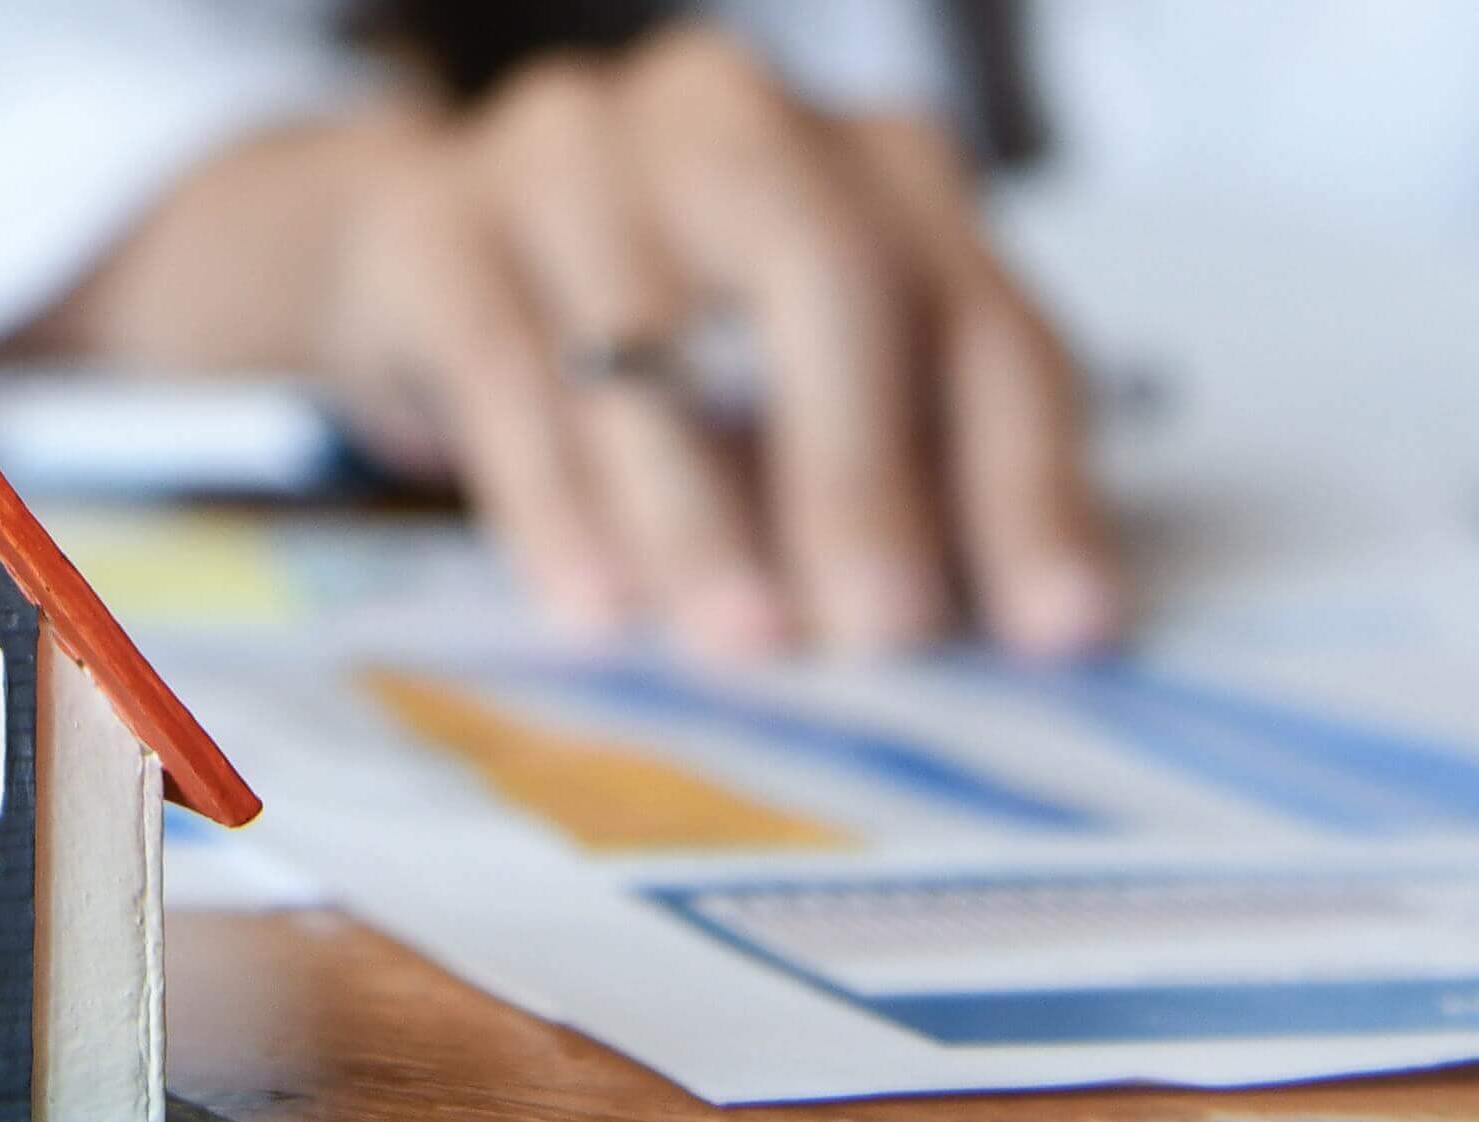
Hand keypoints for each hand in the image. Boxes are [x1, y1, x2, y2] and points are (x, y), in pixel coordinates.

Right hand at [18, 24, 1119, 660]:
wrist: (421, 258)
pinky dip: (559, 499)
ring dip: (702, 505)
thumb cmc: (659, 343)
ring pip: (651, 319)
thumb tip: (1024, 636)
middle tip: (878, 632)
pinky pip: (504, 361)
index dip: (1032, 483)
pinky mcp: (440, 217)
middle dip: (863, 471)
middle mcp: (738, 123)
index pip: (985, 322)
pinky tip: (593, 602)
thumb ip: (915, 484)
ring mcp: (580, 150)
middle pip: (829, 272)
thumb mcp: (807, 401)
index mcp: (874, 170)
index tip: (1058, 630)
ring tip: (738, 641)